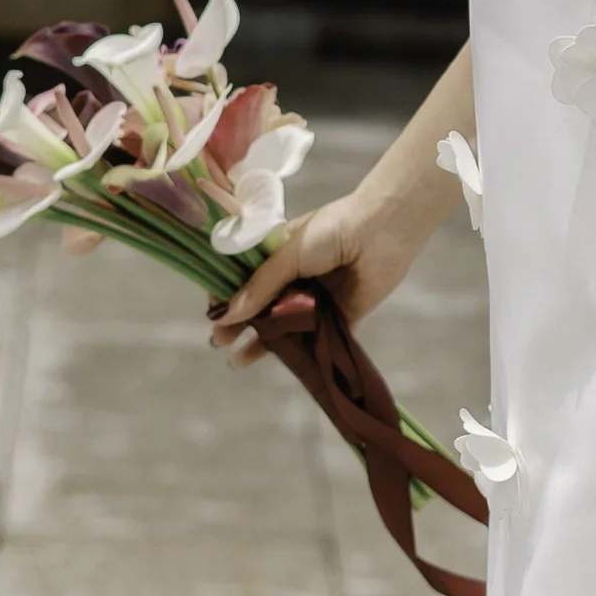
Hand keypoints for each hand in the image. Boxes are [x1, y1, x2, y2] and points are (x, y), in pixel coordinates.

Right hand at [208, 179, 431, 369]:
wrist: (384, 231)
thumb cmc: (332, 231)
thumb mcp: (289, 253)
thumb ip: (261, 286)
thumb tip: (227, 315)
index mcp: (279, 255)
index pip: (244, 280)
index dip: (227, 297)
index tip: (212, 314)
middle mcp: (296, 279)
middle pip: (262, 308)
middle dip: (240, 325)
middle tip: (219, 342)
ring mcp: (317, 299)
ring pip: (286, 327)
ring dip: (263, 343)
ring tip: (238, 361)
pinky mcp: (342, 316)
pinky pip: (319, 340)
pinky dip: (302, 354)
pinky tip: (283, 365)